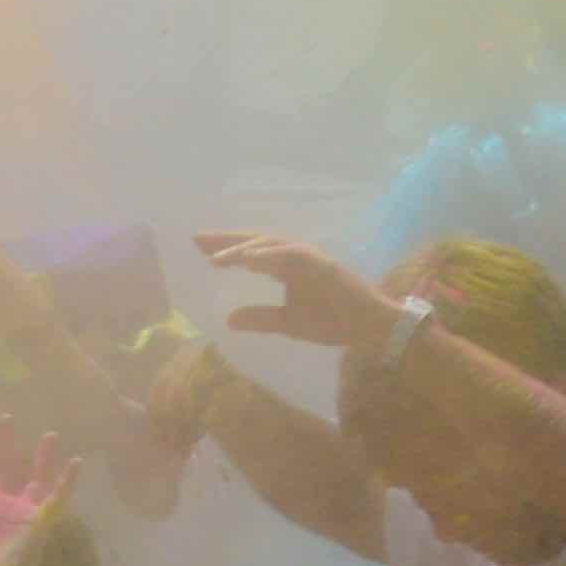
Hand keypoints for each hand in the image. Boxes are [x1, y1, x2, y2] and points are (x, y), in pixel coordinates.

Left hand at [195, 231, 398, 357]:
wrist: (369, 326)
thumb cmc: (333, 321)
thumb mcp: (289, 323)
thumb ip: (261, 319)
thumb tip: (229, 320)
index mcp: (286, 266)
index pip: (250, 254)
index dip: (226, 251)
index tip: (199, 250)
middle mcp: (294, 256)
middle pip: (254, 242)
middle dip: (225, 240)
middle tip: (195, 239)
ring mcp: (307, 256)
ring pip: (268, 245)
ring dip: (242, 248)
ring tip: (215, 255)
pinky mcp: (320, 262)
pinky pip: (289, 255)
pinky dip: (268, 255)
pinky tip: (247, 259)